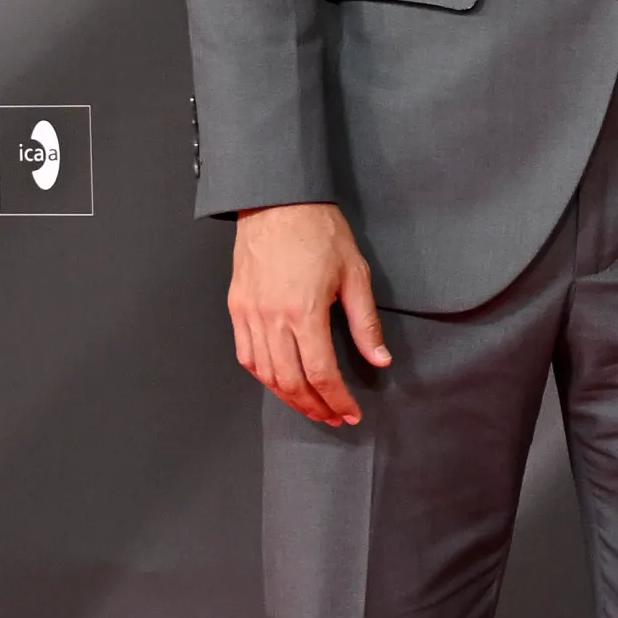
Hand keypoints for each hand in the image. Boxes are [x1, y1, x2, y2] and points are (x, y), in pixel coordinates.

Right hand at [229, 203, 389, 425]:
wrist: (277, 200)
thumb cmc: (319, 230)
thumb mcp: (355, 274)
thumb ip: (365, 323)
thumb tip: (380, 359)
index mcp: (305, 312)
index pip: (322, 373)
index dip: (337, 400)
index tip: (351, 412)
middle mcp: (272, 319)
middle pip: (291, 381)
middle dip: (315, 406)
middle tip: (333, 417)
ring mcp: (250, 314)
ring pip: (265, 374)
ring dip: (289, 397)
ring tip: (310, 406)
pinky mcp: (237, 307)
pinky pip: (246, 355)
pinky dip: (263, 376)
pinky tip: (280, 382)